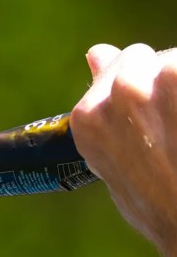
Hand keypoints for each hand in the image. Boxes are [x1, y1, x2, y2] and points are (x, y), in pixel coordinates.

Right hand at [70, 44, 176, 256]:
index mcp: (89, 116)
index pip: (115, 66)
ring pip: (175, 61)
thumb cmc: (158, 204)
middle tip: (171, 124)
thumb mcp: (112, 158)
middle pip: (144, 57)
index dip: (136, 87)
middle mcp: (118, 94)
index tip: (151, 113)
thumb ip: (101, 103)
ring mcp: (159, 84)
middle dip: (157, 80)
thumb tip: (96, 51)